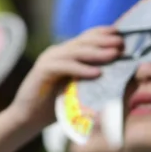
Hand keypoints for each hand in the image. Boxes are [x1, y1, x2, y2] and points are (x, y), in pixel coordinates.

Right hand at [8, 26, 123, 131]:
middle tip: (121, 43)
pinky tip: (97, 73)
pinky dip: (81, 69)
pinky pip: (65, 67)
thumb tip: (121, 79)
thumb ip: (92, 81)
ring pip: (76, 52)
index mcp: (66, 54)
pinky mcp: (43, 71)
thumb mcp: (78, 90)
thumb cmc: (55, 106)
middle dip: (104, 41)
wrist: (29, 118)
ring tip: (114, 55)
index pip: (86, 38)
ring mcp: (49, 60)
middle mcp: (57, 53)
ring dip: (97, 53)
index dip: (103, 33)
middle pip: (83, 41)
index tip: (122, 34)